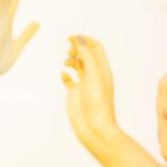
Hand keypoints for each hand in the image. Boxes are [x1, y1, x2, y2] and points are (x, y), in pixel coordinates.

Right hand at [62, 35, 121, 153]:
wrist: (95, 128)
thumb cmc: (98, 103)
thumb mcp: (94, 74)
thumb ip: (86, 55)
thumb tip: (79, 39)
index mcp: (102, 69)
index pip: (95, 47)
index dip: (84, 40)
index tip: (71, 38)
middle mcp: (94, 75)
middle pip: (85, 54)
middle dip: (76, 48)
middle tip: (68, 51)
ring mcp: (84, 84)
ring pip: (77, 65)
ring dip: (70, 60)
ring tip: (66, 63)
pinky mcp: (75, 94)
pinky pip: (68, 79)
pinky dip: (64, 74)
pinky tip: (63, 75)